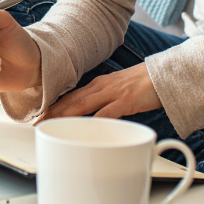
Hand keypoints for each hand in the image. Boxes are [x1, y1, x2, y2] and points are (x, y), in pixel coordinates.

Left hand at [40, 64, 160, 120]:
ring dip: (65, 115)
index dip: (54, 106)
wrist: (166, 74)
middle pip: (72, 100)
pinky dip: (94, 121)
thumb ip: (105, 102)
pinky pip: (107, 112)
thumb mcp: (119, 91)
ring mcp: (113, 93)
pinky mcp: (126, 100)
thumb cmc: (144, 84)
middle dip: (53, 111)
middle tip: (38, 122)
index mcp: (99, 85)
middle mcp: (102, 87)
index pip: (71, 96)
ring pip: (83, 104)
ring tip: (51, 125)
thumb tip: (94, 117)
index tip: (40, 116)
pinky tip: (84, 129)